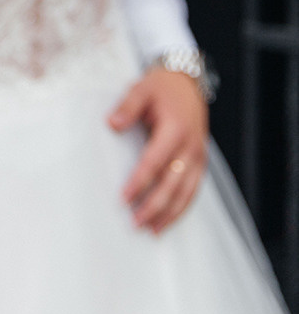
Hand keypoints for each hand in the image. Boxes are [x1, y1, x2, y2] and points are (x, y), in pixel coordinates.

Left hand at [109, 69, 208, 234]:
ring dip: (170, 214)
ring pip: (186, 192)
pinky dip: (183, 208)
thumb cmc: (163, 87)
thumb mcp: (142, 88)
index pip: (155, 162)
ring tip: (152, 230)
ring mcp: (198, 156)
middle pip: (173, 183)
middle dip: (155, 206)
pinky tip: (169, 220)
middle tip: (135, 222)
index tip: (124, 198)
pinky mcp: (201, 162)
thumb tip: (112, 123)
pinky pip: (194, 190)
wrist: (189, 83)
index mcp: (175, 129)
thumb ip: (127, 106)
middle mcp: (190, 146)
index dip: (140, 181)